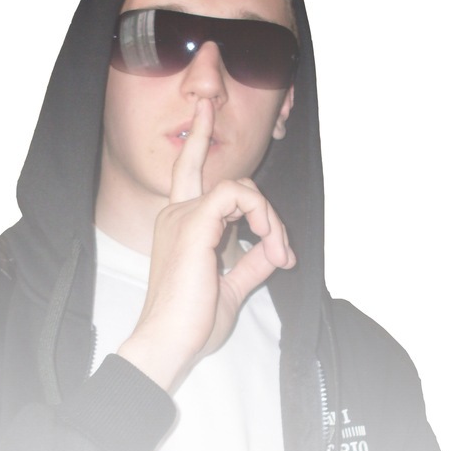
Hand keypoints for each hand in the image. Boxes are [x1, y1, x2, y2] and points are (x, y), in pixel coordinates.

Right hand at [117, 98, 295, 391]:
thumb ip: (251, 262)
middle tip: (280, 245)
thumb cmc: (191, 322)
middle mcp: (176, 214)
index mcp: (179, 225)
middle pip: (224, 178)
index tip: (205, 108)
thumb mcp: (231, 288)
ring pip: (240, 187)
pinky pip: (237, 195)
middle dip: (251, 187)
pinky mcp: (194, 224)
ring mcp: (182, 217)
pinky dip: (263, 216)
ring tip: (279, 253)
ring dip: (269, 218)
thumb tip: (273, 248)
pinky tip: (271, 245)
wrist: (169, 341)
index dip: (199, 138)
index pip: (189, 173)